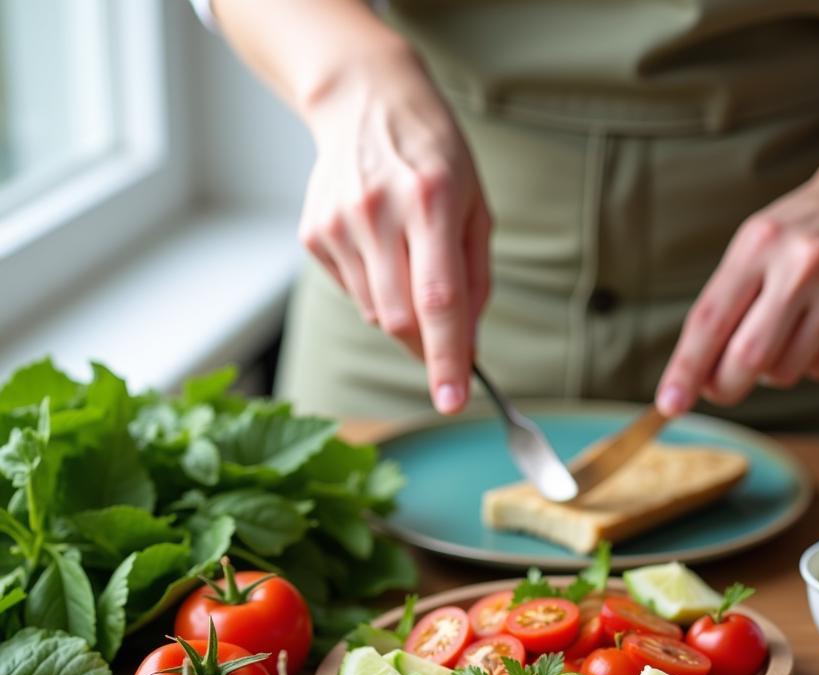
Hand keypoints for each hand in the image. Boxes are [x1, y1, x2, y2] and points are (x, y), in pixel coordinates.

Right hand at [299, 45, 489, 414]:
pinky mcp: (313, 234)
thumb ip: (475, 280)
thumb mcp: (475, 206)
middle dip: (427, 347)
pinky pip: (352, 293)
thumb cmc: (434, 155)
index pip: (438, 301)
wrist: (364, 100)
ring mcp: (337, 224)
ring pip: (374, 313)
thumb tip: (467, 347)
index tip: (452, 400)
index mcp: (430, 201)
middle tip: (445, 346)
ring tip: (411, 264)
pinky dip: (376, 292)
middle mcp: (377, 212)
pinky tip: (381, 250)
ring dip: (402, 315)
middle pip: (399, 319)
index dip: (446, 358)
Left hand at [655, 158, 818, 415]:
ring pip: (783, 373)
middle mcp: (804, 266)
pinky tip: (816, 329)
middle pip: (748, 358)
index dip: (686, 369)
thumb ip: (720, 308)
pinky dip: (807, 364)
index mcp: (760, 243)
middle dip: (724, 386)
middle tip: (718, 388)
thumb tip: (694, 381)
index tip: (669, 404)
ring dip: (769, 370)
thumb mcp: (750, 249)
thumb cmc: (794, 236)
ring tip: (781, 331)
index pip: (711, 320)